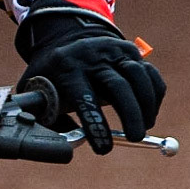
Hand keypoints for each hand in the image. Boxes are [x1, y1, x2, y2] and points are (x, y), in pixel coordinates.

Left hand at [20, 31, 164, 154]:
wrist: (64, 39)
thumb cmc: (49, 76)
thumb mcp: (35, 92)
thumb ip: (44, 119)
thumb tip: (64, 146)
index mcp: (66, 68)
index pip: (84, 98)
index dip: (96, 124)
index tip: (104, 149)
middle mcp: (92, 57)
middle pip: (118, 85)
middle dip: (130, 114)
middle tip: (135, 138)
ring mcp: (114, 51)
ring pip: (138, 76)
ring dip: (146, 105)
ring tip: (145, 126)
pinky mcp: (130, 51)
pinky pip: (149, 73)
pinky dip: (154, 94)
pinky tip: (150, 112)